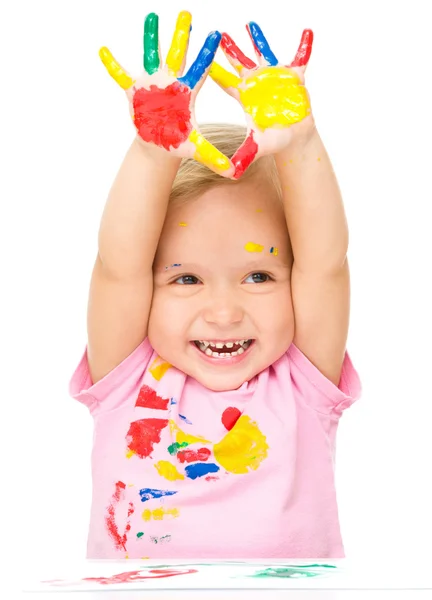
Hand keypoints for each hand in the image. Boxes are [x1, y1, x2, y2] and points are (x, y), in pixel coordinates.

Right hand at [99, 11, 233, 176]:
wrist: (159, 145)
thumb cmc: (178, 141)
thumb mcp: (196, 149)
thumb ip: (215, 157)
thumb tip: (234, 173)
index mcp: (187, 92)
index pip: (199, 70)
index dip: (207, 54)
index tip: (216, 34)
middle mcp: (170, 83)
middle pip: (177, 54)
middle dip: (181, 35)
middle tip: (186, 13)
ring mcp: (151, 84)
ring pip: (151, 55)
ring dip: (151, 38)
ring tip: (152, 16)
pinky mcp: (134, 91)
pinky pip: (120, 75)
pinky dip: (112, 65)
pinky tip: (103, 50)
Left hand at [209, 23, 314, 177]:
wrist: (295, 136)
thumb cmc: (275, 140)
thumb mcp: (259, 147)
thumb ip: (245, 156)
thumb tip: (233, 173)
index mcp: (246, 96)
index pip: (226, 82)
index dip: (216, 70)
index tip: (203, 57)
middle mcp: (257, 83)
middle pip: (240, 62)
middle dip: (230, 47)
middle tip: (219, 32)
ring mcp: (275, 77)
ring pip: (264, 53)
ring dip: (258, 39)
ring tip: (250, 23)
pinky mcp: (295, 76)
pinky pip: (301, 57)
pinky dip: (305, 46)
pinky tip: (307, 32)